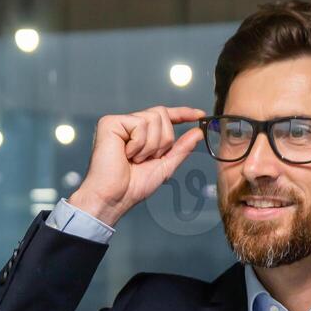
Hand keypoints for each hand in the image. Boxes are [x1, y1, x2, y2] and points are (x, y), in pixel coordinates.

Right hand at [68, 105, 206, 226]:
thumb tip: (198, 132)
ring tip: (135, 159)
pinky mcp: (110, 122)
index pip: (165, 116)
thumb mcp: (165, 166)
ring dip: (150, 146)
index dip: (183, 113)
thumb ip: (181, 149)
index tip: (200, 115)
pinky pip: (139, 124)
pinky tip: (126, 155)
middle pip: (162, 115)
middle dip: (163, 141)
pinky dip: (138, 144)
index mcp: (141, 133)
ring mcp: (120, 122)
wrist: (114, 197)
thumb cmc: (133, 186)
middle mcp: (130, 124)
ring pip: (153, 119)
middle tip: (148, 159)